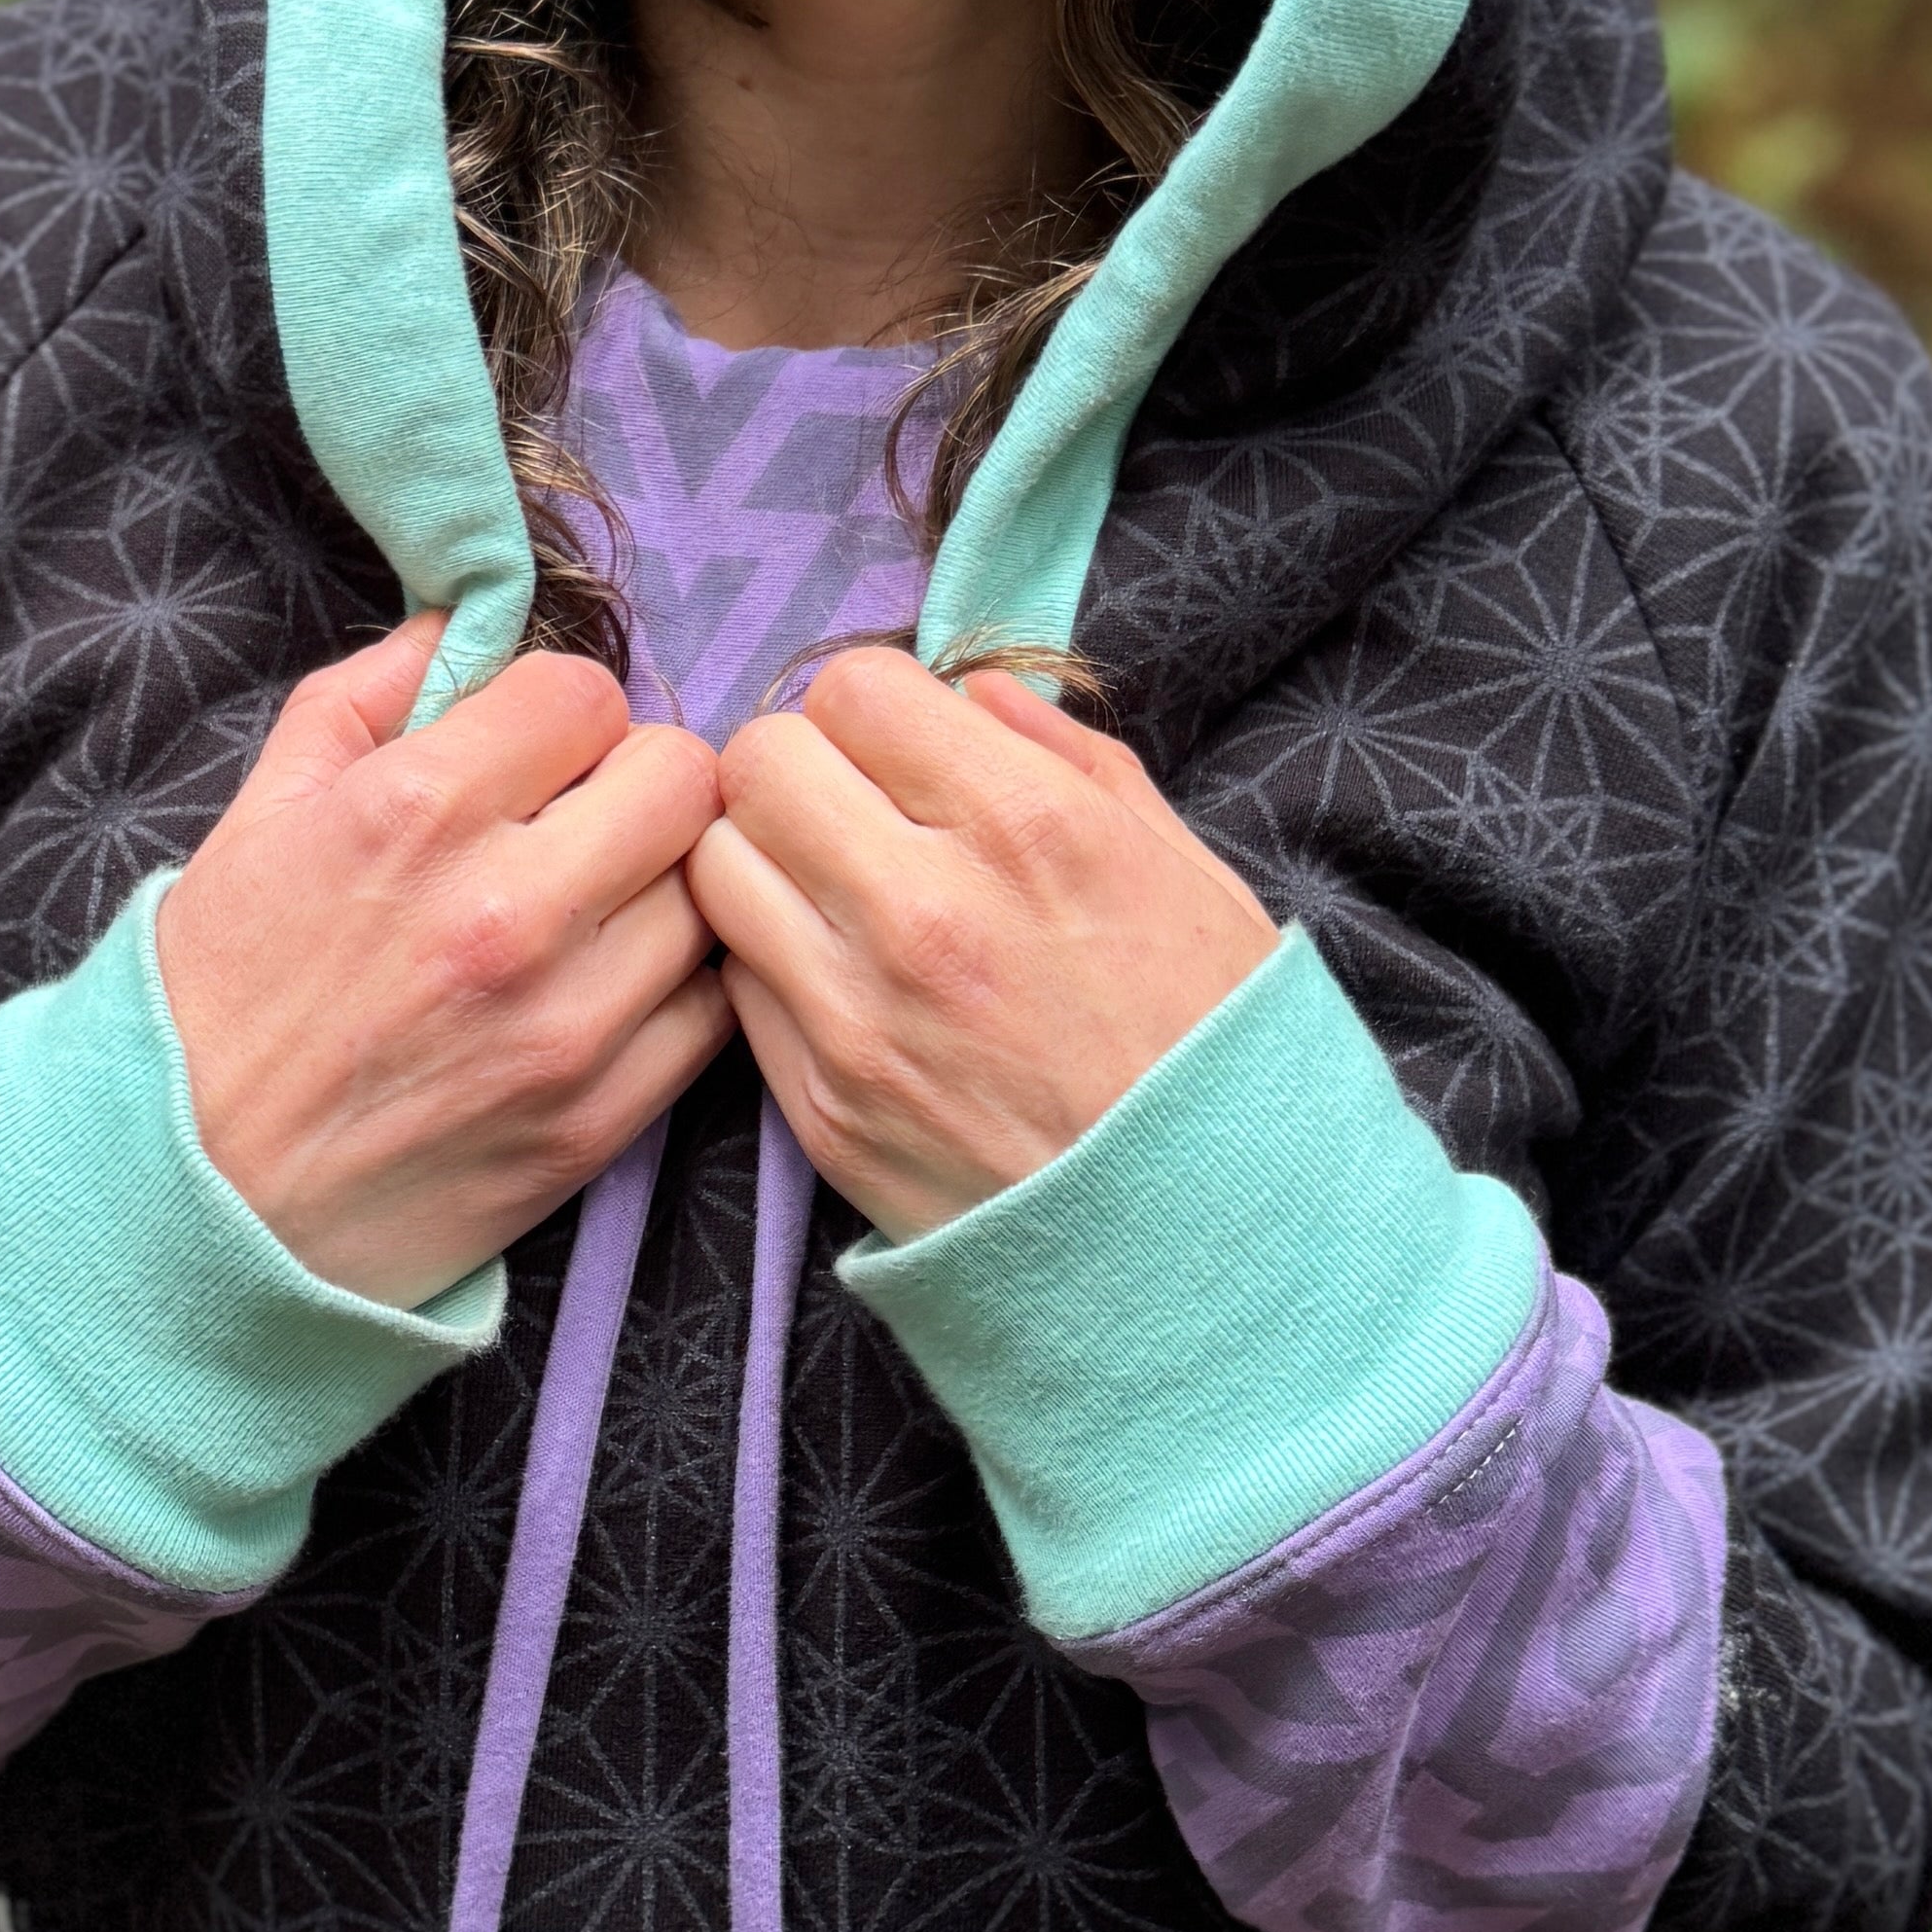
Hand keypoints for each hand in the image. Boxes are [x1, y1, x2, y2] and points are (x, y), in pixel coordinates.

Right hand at [155, 618, 729, 1308]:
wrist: (195, 1200)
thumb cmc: (219, 998)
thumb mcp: (261, 814)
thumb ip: (366, 696)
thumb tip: (464, 623)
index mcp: (413, 811)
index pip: (587, 695)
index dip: (563, 714)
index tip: (538, 754)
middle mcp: (505, 910)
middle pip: (684, 780)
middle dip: (639, 783)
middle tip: (590, 822)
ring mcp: (564, 1022)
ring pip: (711, 894)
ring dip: (664, 887)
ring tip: (599, 911)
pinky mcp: (598, 1119)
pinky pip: (711, 1011)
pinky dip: (678, 988)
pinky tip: (612, 990)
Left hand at [693, 654, 1278, 1240]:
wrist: (1209, 1243)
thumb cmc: (1214, 1048)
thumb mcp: (1187, 871)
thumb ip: (1071, 758)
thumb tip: (974, 692)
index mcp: (1028, 829)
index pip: (854, 688)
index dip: (878, 711)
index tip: (907, 749)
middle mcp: (924, 912)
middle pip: (759, 761)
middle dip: (804, 768)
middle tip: (854, 813)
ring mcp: (858, 1017)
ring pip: (716, 865)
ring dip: (765, 861)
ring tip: (833, 894)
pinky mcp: (820, 1109)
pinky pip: (734, 981)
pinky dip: (769, 962)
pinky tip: (841, 982)